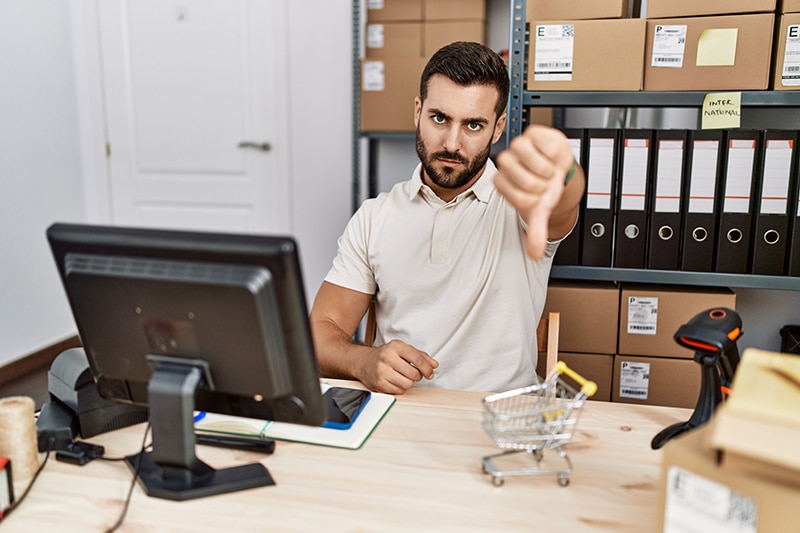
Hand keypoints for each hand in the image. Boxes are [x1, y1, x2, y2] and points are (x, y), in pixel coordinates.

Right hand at [355, 340, 438, 394]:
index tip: (430, 373)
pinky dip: (400, 388)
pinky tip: (396, 381)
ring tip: (403, 377)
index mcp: (395, 346)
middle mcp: (387, 357)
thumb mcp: (403, 350)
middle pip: (414, 374)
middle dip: (417, 376)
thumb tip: (434, 365)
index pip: (417, 359)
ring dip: (409, 383)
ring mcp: (382, 371)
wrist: (363, 362)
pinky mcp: (379, 384)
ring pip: (407, 384)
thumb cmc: (386, 355)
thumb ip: (420, 356)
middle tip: (413, 374)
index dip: (427, 368)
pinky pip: (398, 391)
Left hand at [494, 125, 575, 259]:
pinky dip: (554, 155)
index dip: (532, 199)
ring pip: (533, 162)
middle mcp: (506, 162)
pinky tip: (552, 157)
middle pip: (523, 180)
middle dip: (541, 185)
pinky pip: (546, 146)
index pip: (515, 196)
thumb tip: (535, 253)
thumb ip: (535, 231)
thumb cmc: (545, 187)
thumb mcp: (540, 210)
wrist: (558, 168)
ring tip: (549, 170)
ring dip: (547, 170)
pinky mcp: (533, 133)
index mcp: (502, 180)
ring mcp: (518, 146)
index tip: (537, 196)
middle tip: (544, 183)